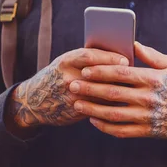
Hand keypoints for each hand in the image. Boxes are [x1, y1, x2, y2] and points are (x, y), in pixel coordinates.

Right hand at [5, 48, 128, 131]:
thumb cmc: (58, 76)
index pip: (91, 56)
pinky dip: (111, 103)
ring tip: (132, 87)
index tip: (125, 59)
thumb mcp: (66, 63)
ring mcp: (71, 95)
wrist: (34, 101)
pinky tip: (122, 101)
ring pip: (100, 92)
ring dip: (117, 90)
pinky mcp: (76, 110)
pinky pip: (98, 106)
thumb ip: (86, 60)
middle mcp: (67, 77)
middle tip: (133, 74)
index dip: (109, 57)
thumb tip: (116, 55)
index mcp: (66, 61)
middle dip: (117, 74)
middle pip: (98, 75)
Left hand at [69, 42, 166, 138]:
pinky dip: (104, 126)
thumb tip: (133, 44)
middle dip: (89, 89)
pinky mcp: (145, 131)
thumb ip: (151, 55)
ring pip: (112, 114)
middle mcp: (148, 98)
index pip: (121, 73)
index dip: (101, 71)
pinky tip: (92, 119)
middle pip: (112, 93)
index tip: (85, 70)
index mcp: (152, 79)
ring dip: (92, 108)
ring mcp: (146, 117)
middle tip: (72, 86)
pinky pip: (120, 130)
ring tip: (77, 103)